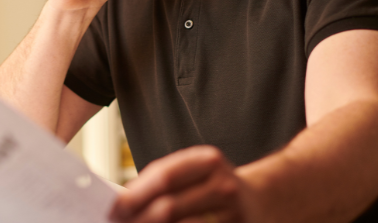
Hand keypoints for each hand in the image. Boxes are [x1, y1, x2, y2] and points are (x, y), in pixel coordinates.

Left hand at [109, 146, 253, 222]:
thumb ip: (163, 181)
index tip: (113, 208)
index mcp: (208, 161)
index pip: (163, 176)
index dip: (134, 194)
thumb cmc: (214, 186)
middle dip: (139, 218)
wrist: (264, 201)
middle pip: (169, 207)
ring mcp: (233, 214)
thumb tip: (124, 202)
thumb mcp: (195, 172)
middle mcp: (223, 185)